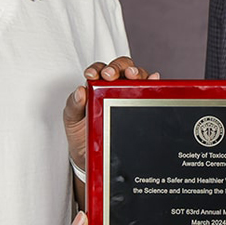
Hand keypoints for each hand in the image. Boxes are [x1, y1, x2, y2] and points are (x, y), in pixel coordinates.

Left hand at [63, 57, 160, 171]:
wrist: (90, 156)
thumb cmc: (82, 133)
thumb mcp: (72, 119)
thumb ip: (73, 105)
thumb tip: (80, 91)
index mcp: (97, 86)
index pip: (100, 69)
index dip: (97, 68)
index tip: (91, 75)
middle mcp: (115, 86)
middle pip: (122, 68)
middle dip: (117, 68)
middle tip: (110, 75)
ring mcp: (129, 95)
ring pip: (138, 76)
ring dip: (136, 73)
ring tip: (132, 76)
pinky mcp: (141, 106)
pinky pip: (150, 92)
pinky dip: (153, 84)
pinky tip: (153, 82)